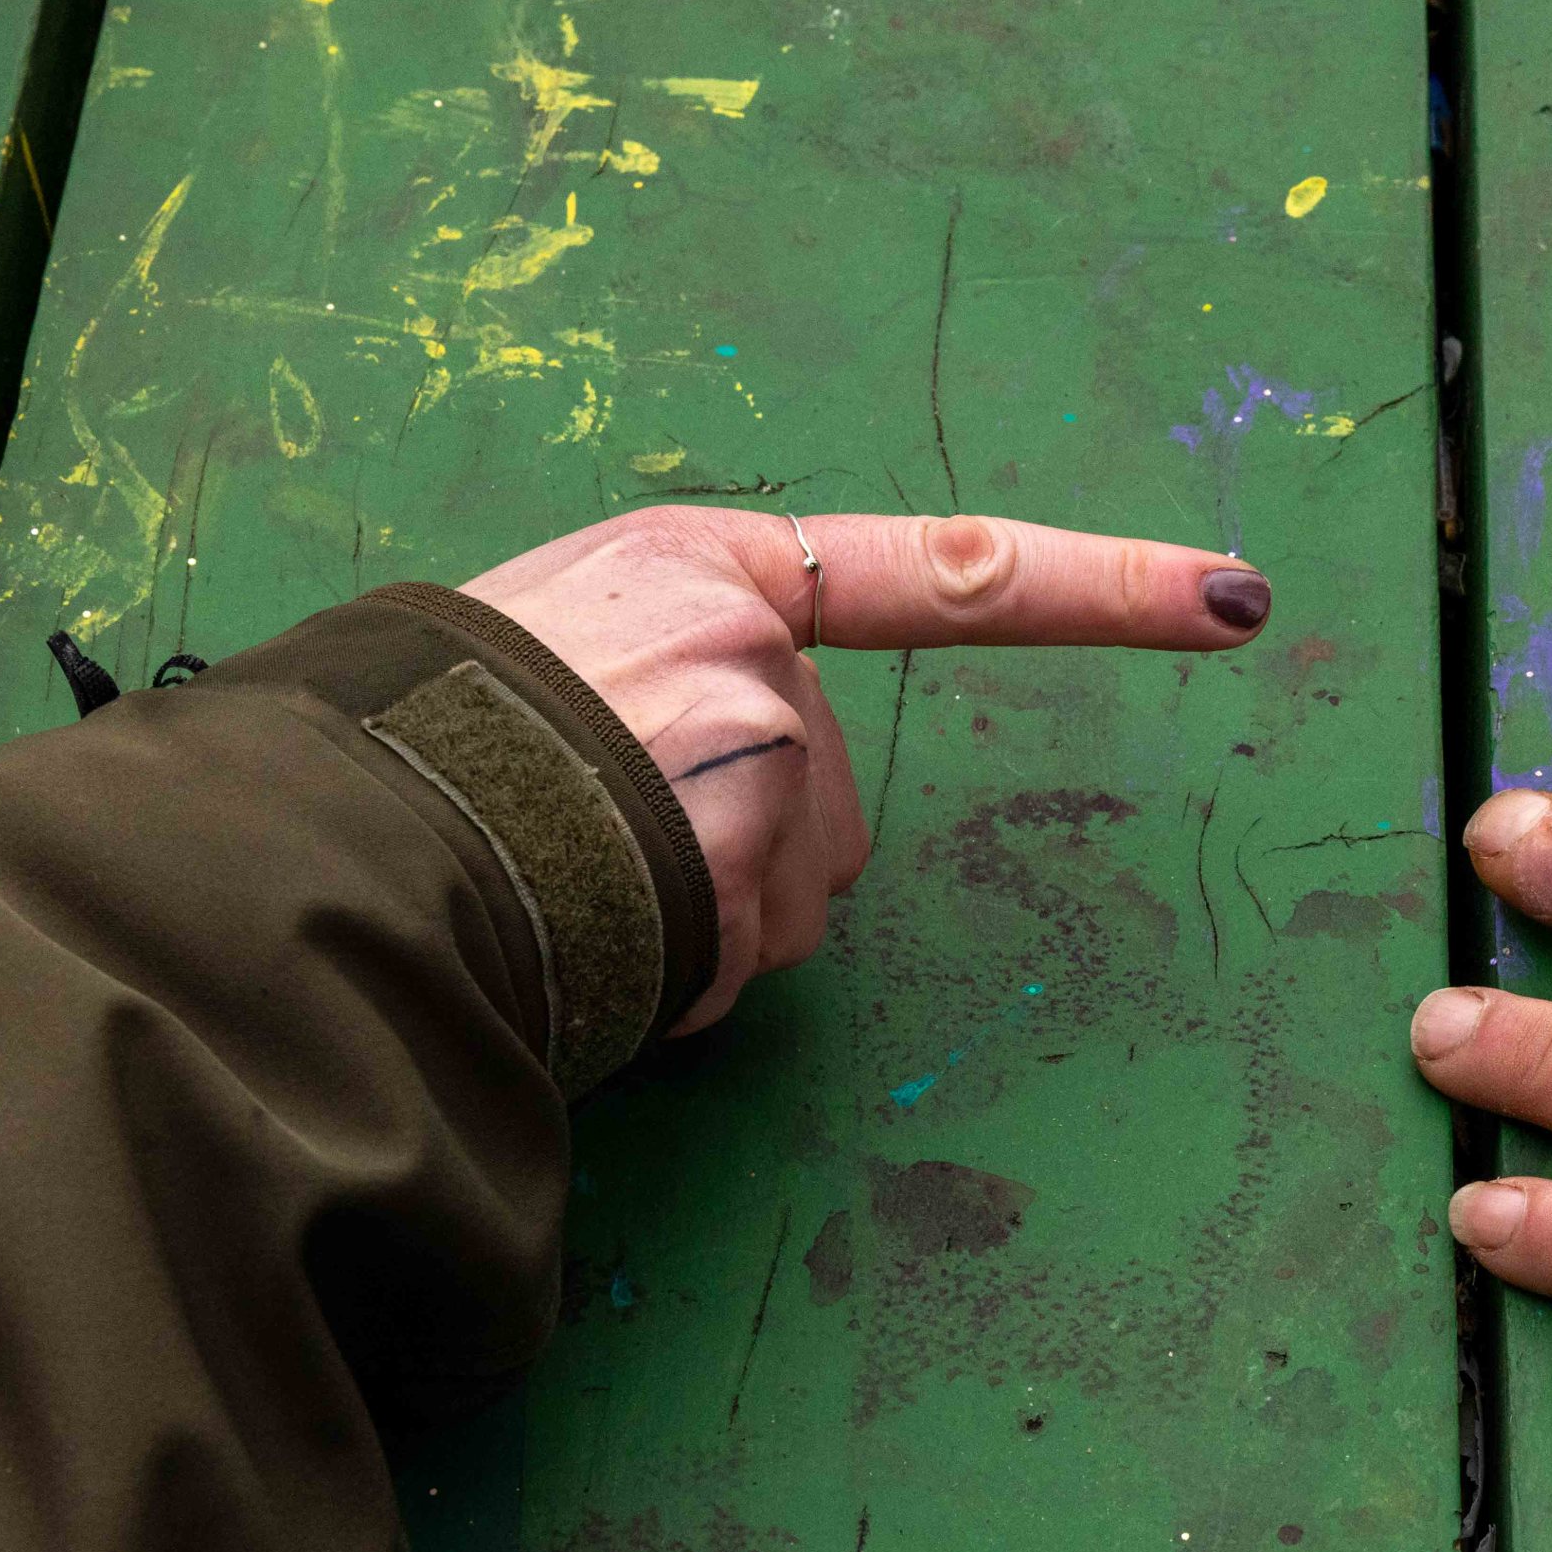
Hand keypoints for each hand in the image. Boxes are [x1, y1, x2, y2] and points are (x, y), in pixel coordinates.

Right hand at [466, 506, 1272, 1027]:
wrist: (318, 812)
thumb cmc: (404, 745)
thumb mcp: (542, 648)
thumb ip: (666, 674)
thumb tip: (728, 801)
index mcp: (703, 565)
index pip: (950, 571)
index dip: (1105, 591)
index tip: (1233, 599)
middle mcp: (752, 639)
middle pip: (830, 803)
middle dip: (735, 863)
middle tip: (590, 847)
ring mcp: (757, 740)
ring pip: (792, 897)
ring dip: (700, 929)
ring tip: (568, 887)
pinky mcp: (741, 844)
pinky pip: (744, 963)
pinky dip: (676, 985)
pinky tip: (585, 937)